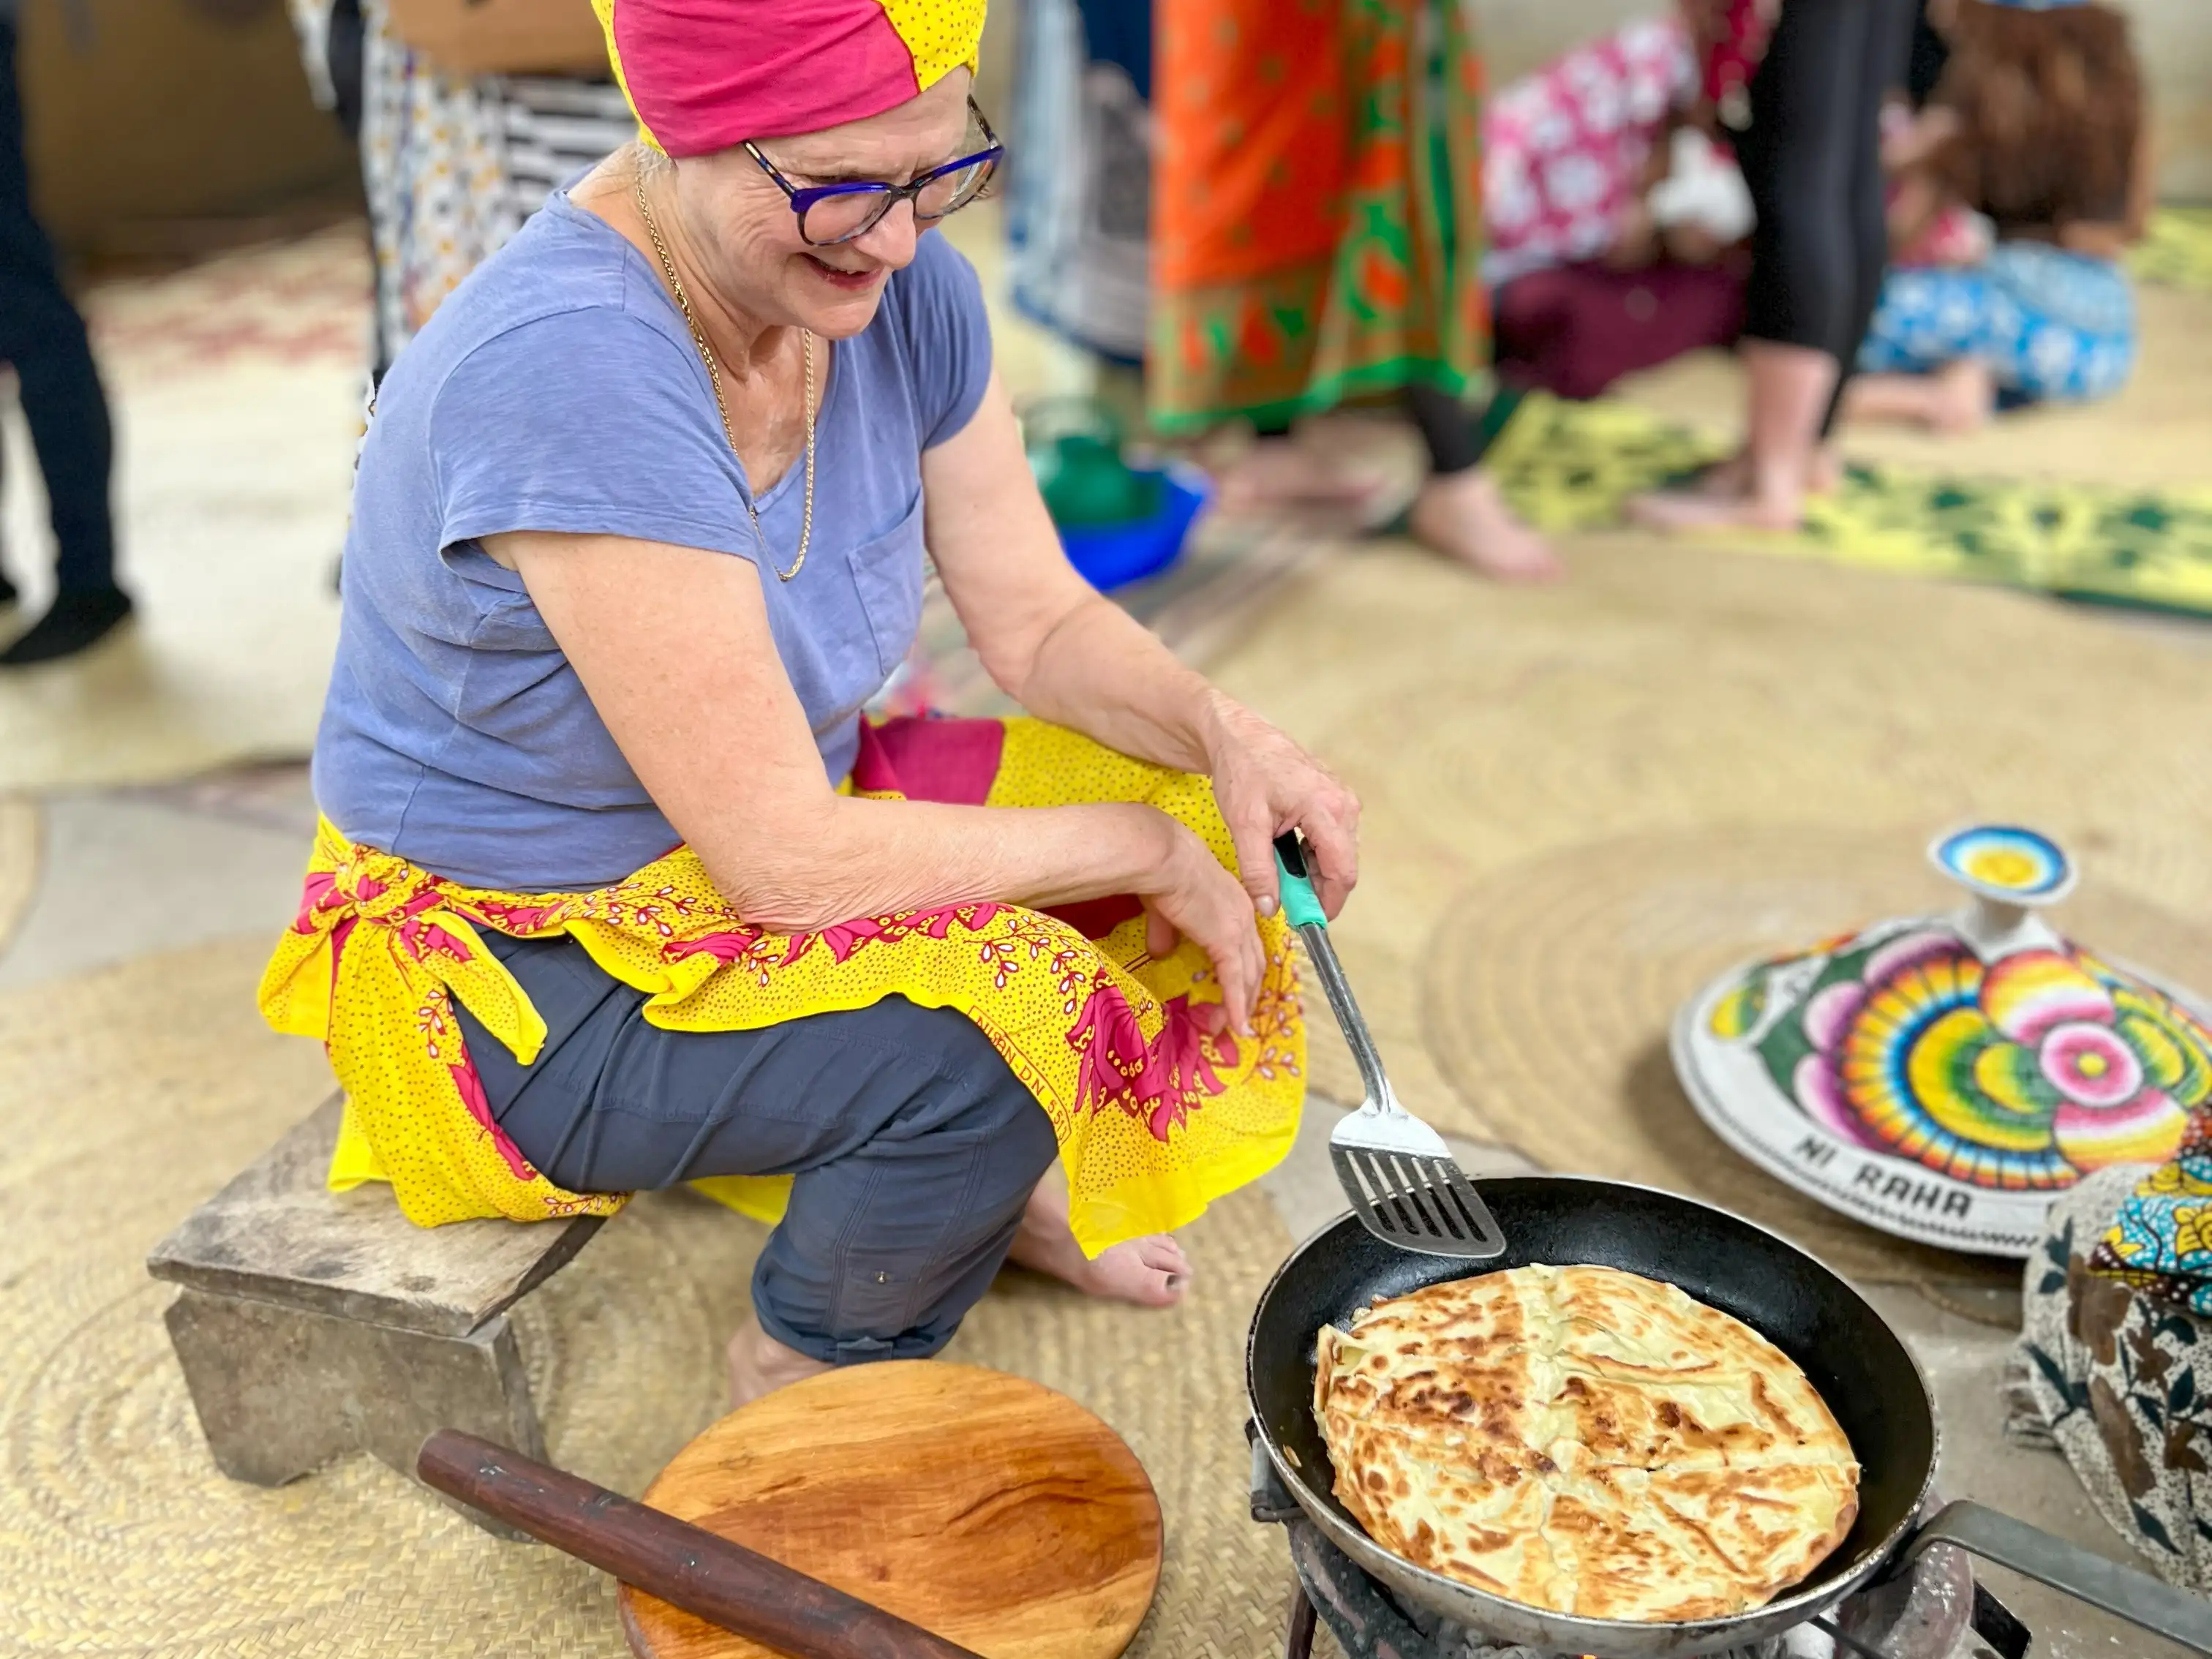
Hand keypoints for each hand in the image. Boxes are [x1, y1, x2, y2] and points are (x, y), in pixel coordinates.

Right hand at [1135, 820, 1267, 1034]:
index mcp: (1234, 903)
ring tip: (1233, 1027)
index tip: (1234, 990)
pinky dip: (1236, 1004)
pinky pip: (1235, 981)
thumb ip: (1167, 931)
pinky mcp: (1226, 940)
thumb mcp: (1166, 907)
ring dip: (1242, 1004)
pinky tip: (1233, 1023)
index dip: (1243, 970)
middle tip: (1235, 1017)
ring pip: (1250, 975)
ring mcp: (1238, 928)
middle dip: (1247, 993)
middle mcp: (1244, 915)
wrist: (1164, 858)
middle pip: (1255, 963)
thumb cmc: (1163, 872)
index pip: (1246, 944)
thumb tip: (1159, 953)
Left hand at [1199, 693, 1360, 923]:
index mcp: (1327, 809)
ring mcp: (1342, 799)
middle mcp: (1344, 804)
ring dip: (1312, 872)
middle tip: (1283, 900)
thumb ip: (1259, 871)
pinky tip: (1284, 852)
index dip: (1327, 904)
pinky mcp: (1334, 799)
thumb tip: (1268, 909)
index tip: (1305, 922)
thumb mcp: (1244, 825)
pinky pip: (1331, 839)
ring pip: (1337, 854)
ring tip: (1277, 872)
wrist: (1236, 734)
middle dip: (1316, 889)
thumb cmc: (1241, 770)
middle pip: (1342, 866)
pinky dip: (1311, 854)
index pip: (1342, 872)